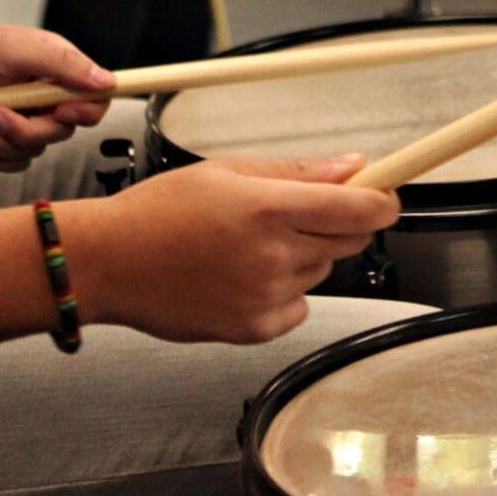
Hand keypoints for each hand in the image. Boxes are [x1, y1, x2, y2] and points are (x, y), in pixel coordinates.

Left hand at [0, 25, 114, 172]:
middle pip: (64, 131)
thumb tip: (108, 82)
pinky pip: (9, 162)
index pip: (94, 95)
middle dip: (27, 129)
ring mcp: (19, 118)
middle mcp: (40, 94)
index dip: (85, 111)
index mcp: (52, 67)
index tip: (60, 113)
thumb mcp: (13, 50)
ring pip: (34, 150)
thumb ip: (63, 65)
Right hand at [71, 154, 400, 342]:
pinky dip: (283, 291)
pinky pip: (298, 306)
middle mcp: (273, 255)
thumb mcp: (226, 171)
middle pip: (348, 240)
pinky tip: (240, 275)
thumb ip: (296, 171)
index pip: (360, 208)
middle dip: (337, 221)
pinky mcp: (254, 329)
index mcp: (268, 208)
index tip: (387, 193)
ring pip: (319, 271)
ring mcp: (265, 297)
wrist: (109, 264)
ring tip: (247, 244)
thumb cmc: (159, 212)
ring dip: (301, 255)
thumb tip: (353, 166)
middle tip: (292, 211)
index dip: (384, 199)